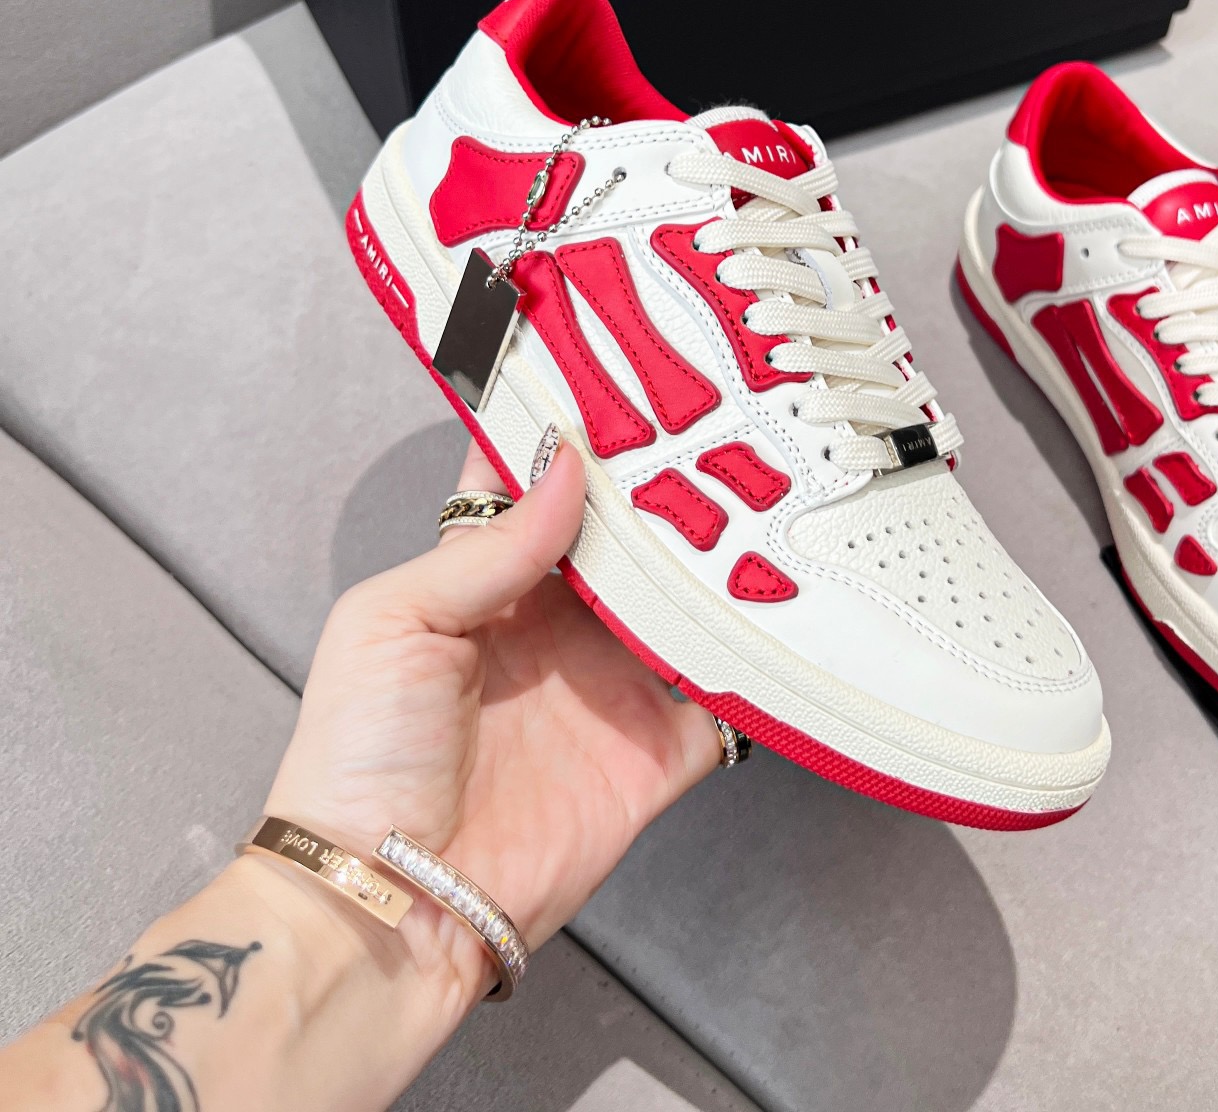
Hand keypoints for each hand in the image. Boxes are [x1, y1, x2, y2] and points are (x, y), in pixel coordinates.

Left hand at [262, 428, 722, 1014]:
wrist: (393, 900)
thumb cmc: (360, 753)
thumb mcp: (396, 621)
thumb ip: (489, 547)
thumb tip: (566, 465)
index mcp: (489, 583)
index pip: (539, 492)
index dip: (572, 440)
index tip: (622, 383)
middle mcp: (559, 625)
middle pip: (628, 540)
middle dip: (666, 489)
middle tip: (719, 426)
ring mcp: (612, 686)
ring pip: (685, 605)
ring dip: (721, 565)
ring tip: (768, 497)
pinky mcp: (657, 751)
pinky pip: (724, 699)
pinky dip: (758, 665)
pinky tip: (790, 611)